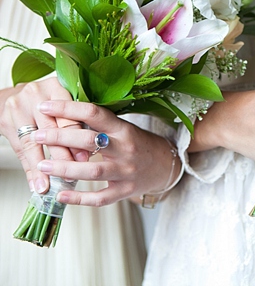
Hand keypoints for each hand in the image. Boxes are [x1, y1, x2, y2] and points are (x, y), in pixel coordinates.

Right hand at [0, 78, 78, 193]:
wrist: (13, 97)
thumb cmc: (47, 103)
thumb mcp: (64, 104)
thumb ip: (77, 120)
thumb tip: (96, 148)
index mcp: (58, 88)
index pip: (69, 115)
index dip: (78, 138)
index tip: (86, 158)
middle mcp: (37, 94)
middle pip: (52, 128)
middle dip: (64, 153)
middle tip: (73, 172)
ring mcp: (19, 105)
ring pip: (35, 141)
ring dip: (45, 165)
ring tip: (52, 183)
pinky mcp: (6, 119)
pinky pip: (20, 149)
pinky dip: (30, 169)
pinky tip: (37, 183)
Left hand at [30, 100, 178, 205]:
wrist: (166, 165)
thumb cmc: (139, 143)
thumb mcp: (123, 128)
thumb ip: (98, 124)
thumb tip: (63, 112)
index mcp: (124, 129)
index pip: (94, 113)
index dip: (67, 108)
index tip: (45, 106)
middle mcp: (125, 149)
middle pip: (89, 141)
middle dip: (59, 137)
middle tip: (37, 135)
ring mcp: (126, 172)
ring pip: (92, 171)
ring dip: (64, 169)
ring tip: (42, 165)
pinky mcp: (125, 191)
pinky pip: (100, 197)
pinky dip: (79, 198)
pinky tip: (61, 195)